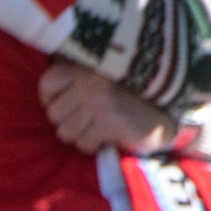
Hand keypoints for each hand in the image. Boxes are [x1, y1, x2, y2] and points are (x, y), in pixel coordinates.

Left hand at [39, 62, 174, 154]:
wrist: (164, 112)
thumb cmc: (126, 97)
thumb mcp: (99, 79)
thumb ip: (73, 82)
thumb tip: (46, 99)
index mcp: (85, 66)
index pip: (47, 83)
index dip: (52, 100)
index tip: (69, 104)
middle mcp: (89, 80)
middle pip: (53, 114)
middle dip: (69, 122)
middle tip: (91, 118)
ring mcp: (98, 101)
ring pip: (65, 132)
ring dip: (81, 135)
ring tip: (100, 126)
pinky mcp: (108, 122)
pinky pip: (83, 144)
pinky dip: (94, 145)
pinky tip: (109, 135)